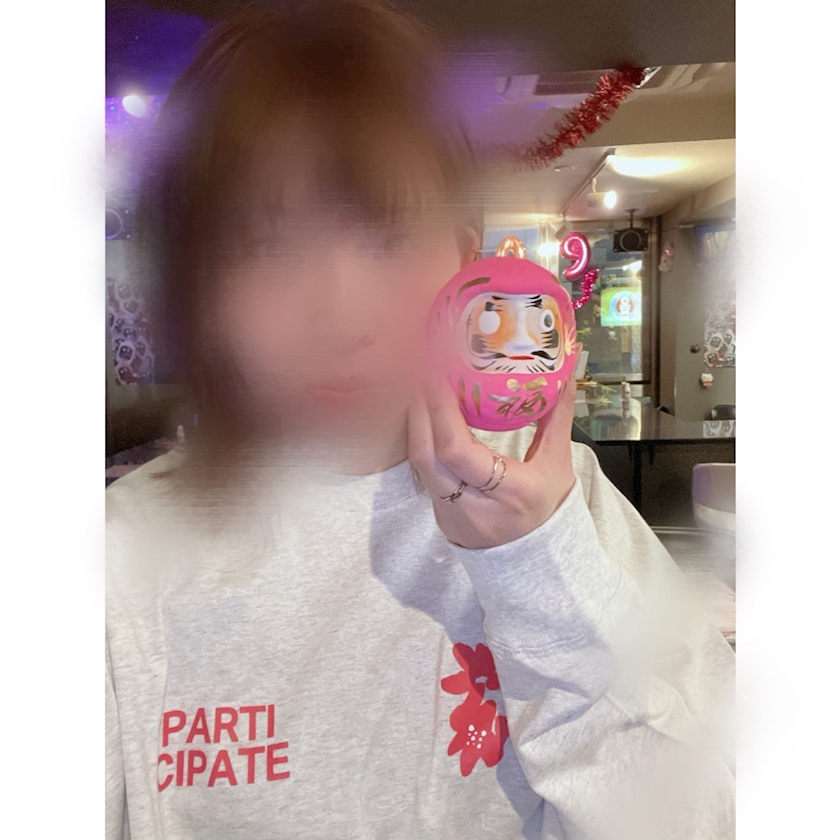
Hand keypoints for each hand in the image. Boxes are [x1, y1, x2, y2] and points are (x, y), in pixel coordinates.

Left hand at [408, 347, 579, 549]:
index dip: (442, 410)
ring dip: (416, 419)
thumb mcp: (558, 464)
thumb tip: (565, 372)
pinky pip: (421, 469)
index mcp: (510, 493)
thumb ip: (557, 417)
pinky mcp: (437, 512)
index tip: (439, 374)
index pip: (459, 452)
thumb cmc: (547, 508)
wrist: (530, 561)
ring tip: (421, 384)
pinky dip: (420, 437)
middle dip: (420, 406)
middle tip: (424, 368)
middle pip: (427, 453)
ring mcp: (449, 512)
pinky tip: (424, 412)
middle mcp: (473, 506)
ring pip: (418, 461)